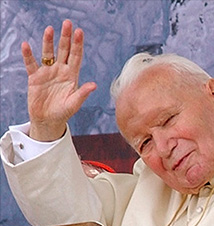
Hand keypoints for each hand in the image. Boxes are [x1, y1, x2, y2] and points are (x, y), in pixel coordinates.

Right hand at [21, 19, 96, 140]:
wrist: (48, 120)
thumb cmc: (63, 112)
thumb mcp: (74, 104)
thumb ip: (82, 93)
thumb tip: (94, 85)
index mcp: (72, 76)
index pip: (76, 56)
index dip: (78, 44)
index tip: (80, 32)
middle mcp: (60, 71)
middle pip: (64, 50)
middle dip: (65, 37)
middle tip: (67, 23)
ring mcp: (47, 72)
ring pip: (48, 53)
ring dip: (48, 42)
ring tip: (49, 29)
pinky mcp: (35, 77)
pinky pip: (31, 64)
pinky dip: (28, 55)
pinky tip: (26, 45)